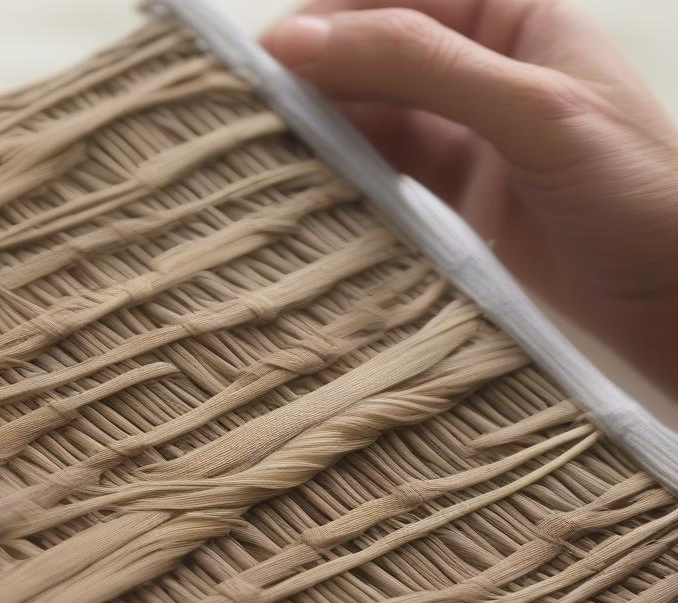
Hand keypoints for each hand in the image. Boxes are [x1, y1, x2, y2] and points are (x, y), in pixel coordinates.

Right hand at [263, 0, 677, 390]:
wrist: (677, 296)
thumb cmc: (637, 188)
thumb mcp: (530, 110)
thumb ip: (421, 65)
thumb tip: (306, 39)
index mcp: (514, 14)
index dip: (330, 18)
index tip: (263, 56)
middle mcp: (485, 67)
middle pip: (379, 53)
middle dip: (317, 73)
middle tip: (246, 111)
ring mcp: (470, 136)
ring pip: (377, 115)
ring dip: (325, 128)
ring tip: (265, 150)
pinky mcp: (458, 198)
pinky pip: (388, 172)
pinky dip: (348, 176)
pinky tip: (311, 186)